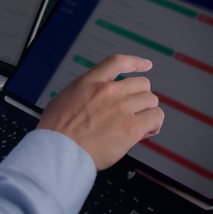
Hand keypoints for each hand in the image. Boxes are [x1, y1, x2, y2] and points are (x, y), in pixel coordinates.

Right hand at [36, 54, 162, 171]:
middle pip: (142, 83)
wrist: (58, 151)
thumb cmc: (56, 132)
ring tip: (140, 126)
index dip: (134, 62)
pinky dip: (154, 125)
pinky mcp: (131, 127)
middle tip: (134, 112)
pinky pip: (156, 117)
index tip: (145, 64)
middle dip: (140, 98)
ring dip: (148, 112)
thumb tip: (91, 99)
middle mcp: (108, 91)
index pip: (117, 62)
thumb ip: (82, 94)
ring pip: (151, 100)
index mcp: (90, 82)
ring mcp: (121, 107)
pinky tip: (145, 133)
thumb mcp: (63, 100)